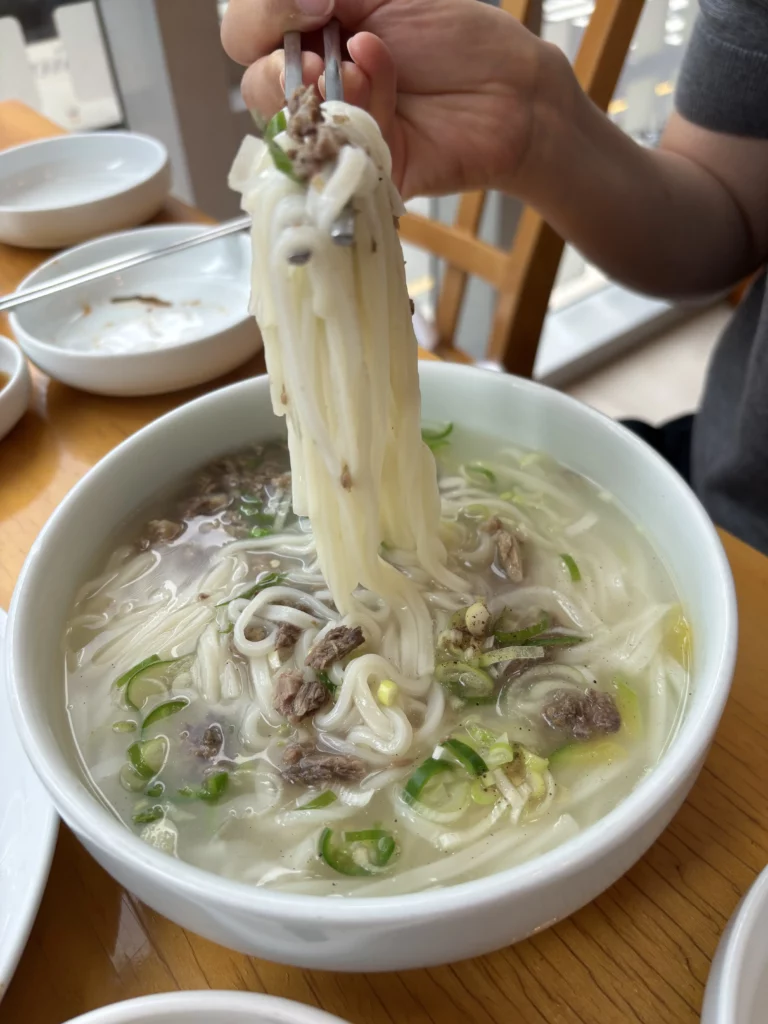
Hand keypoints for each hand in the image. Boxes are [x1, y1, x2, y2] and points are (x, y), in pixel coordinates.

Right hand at [221, 0, 568, 198]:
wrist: (509, 85)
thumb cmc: (450, 33)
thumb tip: (292, 4)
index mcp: (305, 39)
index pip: (245, 36)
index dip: (260, 19)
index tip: (316, 4)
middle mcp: (312, 89)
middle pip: (255, 90)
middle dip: (278, 69)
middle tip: (319, 56)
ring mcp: (336, 135)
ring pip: (289, 131)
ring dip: (320, 92)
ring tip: (365, 67)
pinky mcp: (362, 172)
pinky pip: (339, 155)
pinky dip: (361, 110)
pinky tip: (385, 87)